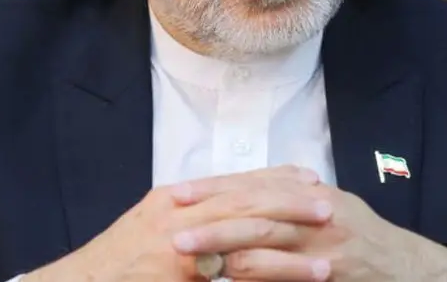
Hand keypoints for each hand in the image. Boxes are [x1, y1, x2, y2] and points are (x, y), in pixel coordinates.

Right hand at [24, 165, 332, 281]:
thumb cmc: (117, 265)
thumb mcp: (152, 227)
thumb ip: (189, 218)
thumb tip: (222, 214)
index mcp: (175, 198)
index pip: (234, 180)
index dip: (273, 177)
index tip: (307, 175)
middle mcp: (180, 213)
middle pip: (247, 197)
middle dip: (291, 199)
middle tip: (328, 201)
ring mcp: (181, 243)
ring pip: (249, 230)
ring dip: (293, 237)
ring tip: (328, 241)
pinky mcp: (183, 272)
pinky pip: (237, 273)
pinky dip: (273, 273)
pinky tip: (301, 278)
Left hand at [170, 178, 446, 281]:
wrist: (410, 269)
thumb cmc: (364, 242)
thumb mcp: (329, 210)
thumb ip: (289, 202)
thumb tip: (242, 197)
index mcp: (310, 191)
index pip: (252, 184)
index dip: (214, 187)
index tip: (176, 191)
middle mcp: (317, 208)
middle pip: (252, 204)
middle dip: (208, 210)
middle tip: (170, 217)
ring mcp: (325, 240)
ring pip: (263, 235)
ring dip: (219, 242)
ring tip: (184, 247)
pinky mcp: (332, 269)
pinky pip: (286, 270)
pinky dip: (255, 272)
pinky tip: (228, 276)